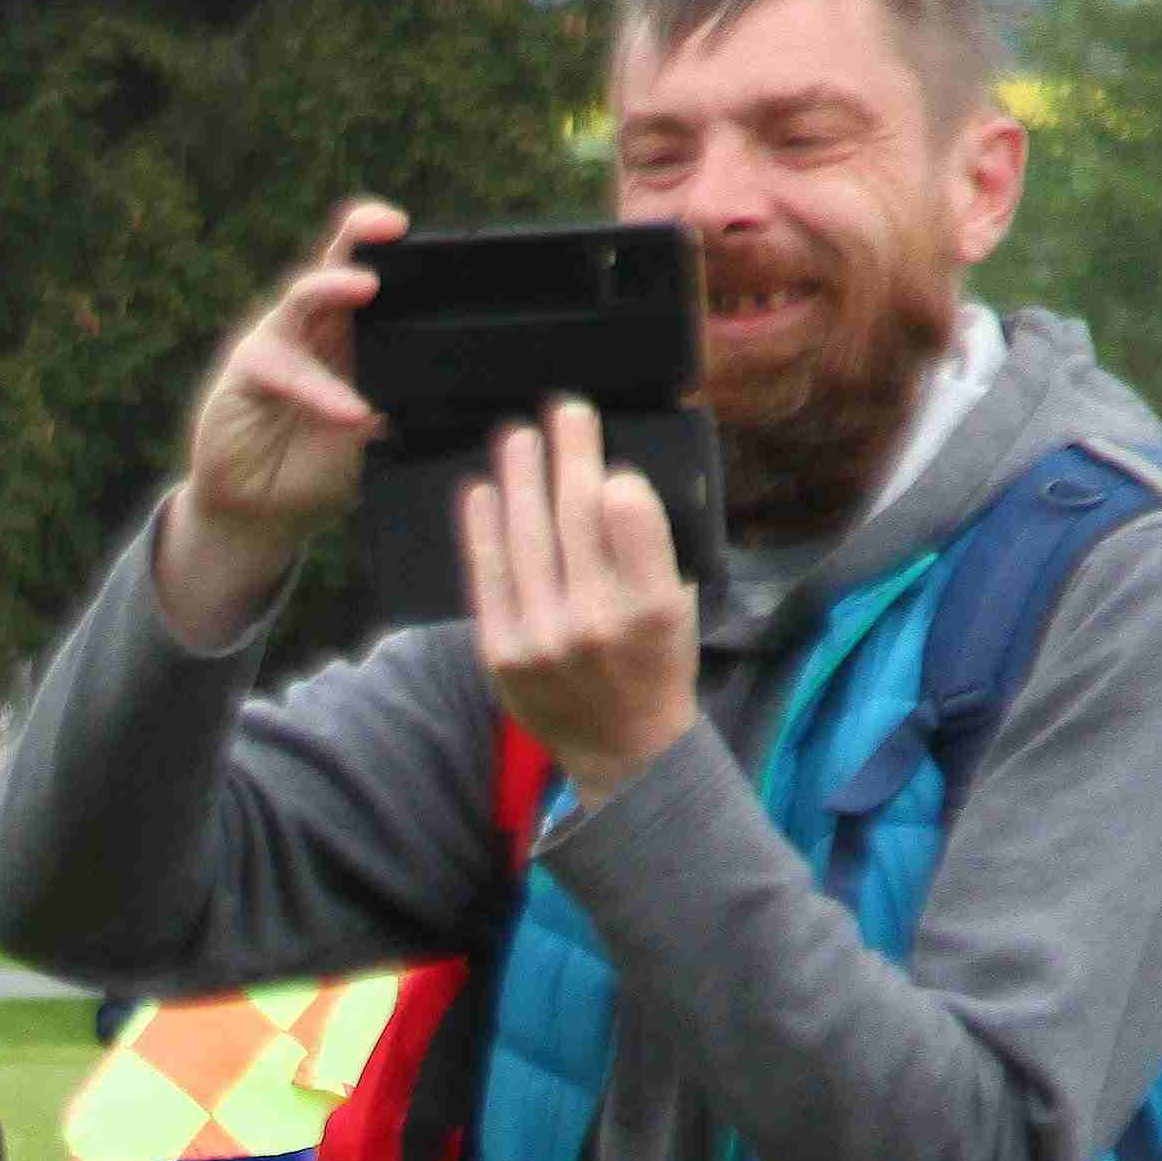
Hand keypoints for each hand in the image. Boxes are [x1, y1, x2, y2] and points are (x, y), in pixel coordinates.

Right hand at [165, 199, 403, 642]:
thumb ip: (395, 409)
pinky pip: (281, 366)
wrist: (263, 515)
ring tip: (367, 287)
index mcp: (353, 337)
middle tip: (393, 226)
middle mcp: (314, 329)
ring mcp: (277, 343)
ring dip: (333, 287)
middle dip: (360, 234)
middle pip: (336, 263)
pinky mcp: (247, 371)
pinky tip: (347, 409)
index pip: (375, 277)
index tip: (429, 240)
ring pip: (302, 297)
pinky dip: (317, 388)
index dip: (395, 252)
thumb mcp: (373, 439)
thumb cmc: (318, 470)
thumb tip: (436, 390)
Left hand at [461, 401, 701, 801]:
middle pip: (575, 515)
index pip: (630, 515)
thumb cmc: (655, 662)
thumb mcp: (679, 603)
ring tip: (519, 437)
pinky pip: (486, 577)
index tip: (610, 461)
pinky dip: (482, 528)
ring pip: (526, 537)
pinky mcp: (501, 653)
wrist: (622, 750)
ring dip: (521, 476)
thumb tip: (614, 473)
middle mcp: (596, 620)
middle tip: (564, 410)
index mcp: (654, 605)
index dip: (615, 478)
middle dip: (569, 454)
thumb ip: (652, 547)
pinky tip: (482, 490)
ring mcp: (542, 638)